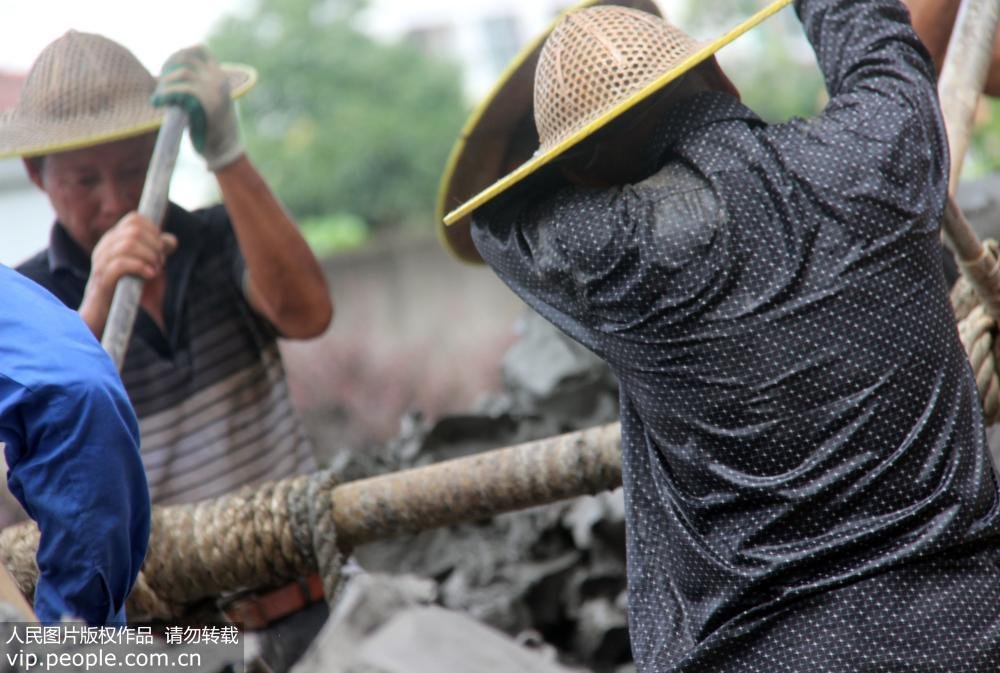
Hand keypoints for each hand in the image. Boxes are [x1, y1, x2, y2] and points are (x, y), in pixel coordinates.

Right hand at [82, 213, 177, 317]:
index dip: (153, 230)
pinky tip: (150, 275)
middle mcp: (105, 246)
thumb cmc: (130, 286)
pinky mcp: (103, 278)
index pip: (134, 219)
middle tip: (161, 261)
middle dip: (155, 245)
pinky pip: (120, 264)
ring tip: (156, 270)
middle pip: (134, 230)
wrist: (110, 312)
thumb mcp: (148, 264)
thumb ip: (159, 250)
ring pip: (128, 244)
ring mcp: (101, 261)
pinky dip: (141, 267)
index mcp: (115, 238)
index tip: (161, 247)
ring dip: (150, 256)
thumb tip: (172, 240)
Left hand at [152, 46, 242, 170]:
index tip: (167, 67)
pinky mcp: (208, 103)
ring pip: (183, 73)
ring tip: (159, 96)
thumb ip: (201, 85)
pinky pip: (182, 90)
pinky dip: (166, 93)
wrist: (225, 151)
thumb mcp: (212, 100)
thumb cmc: (213, 129)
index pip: (200, 50)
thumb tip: (175, 75)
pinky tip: (158, 102)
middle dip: (168, 68)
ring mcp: (215, 91)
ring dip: (166, 82)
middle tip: (160, 85)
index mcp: (221, 77)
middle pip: (187, 59)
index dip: (179, 53)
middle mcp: (220, 80)